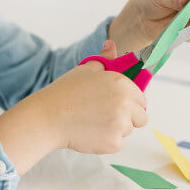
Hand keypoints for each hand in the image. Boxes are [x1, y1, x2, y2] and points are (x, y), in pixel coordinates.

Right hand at [44, 40, 147, 154]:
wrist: (48, 118)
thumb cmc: (65, 93)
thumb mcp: (85, 70)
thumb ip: (104, 59)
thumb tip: (111, 45)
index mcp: (122, 84)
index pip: (141, 98)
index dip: (129, 101)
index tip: (115, 103)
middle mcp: (126, 104)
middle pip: (140, 117)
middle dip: (127, 117)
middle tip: (104, 114)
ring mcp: (121, 125)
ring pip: (128, 130)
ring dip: (116, 128)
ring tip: (94, 122)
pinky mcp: (113, 143)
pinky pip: (118, 144)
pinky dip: (107, 141)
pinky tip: (91, 132)